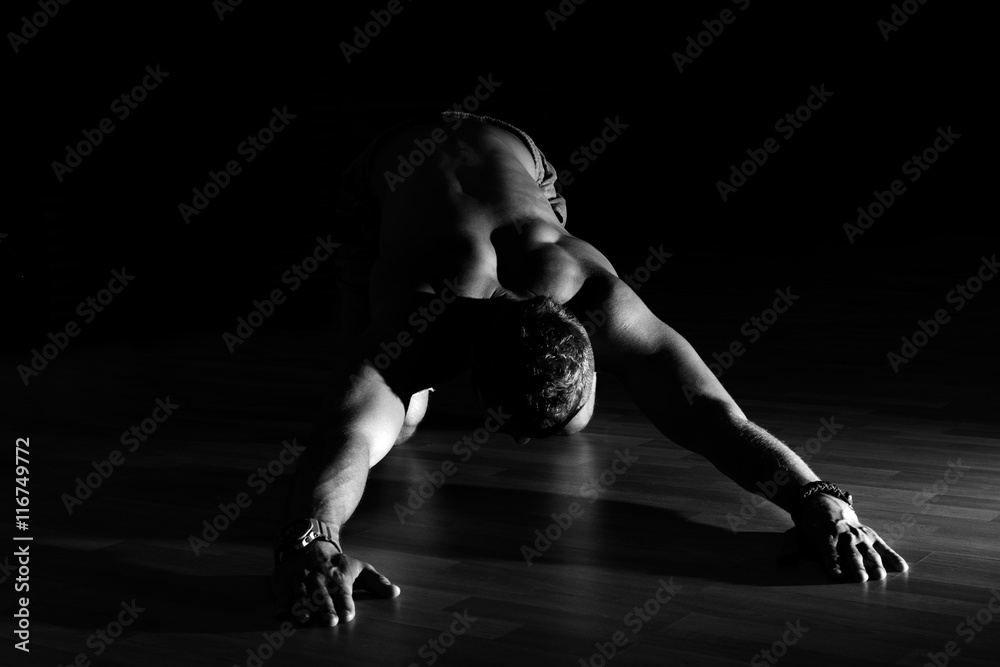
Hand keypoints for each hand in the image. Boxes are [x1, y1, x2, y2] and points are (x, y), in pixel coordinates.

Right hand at [271, 540, 400, 625]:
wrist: (309, 540)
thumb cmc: (336, 562)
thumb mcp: (358, 567)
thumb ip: (377, 582)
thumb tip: (396, 592)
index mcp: (338, 577)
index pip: (343, 593)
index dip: (345, 604)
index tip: (348, 616)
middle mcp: (318, 579)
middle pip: (322, 596)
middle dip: (326, 608)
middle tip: (330, 620)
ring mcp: (299, 580)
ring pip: (301, 595)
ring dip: (303, 607)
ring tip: (306, 618)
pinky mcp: (282, 580)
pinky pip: (280, 592)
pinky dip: (280, 602)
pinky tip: (280, 613)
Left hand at [778, 493, 908, 581]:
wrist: (826, 506)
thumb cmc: (810, 528)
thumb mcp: (796, 534)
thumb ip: (790, 548)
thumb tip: (782, 561)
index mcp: (825, 536)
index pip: (829, 552)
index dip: (832, 564)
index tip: (836, 576)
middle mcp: (844, 535)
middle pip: (850, 553)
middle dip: (855, 566)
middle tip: (860, 579)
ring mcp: (859, 535)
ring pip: (868, 551)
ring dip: (874, 563)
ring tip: (879, 576)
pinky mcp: (870, 535)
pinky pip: (883, 546)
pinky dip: (892, 556)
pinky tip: (901, 567)